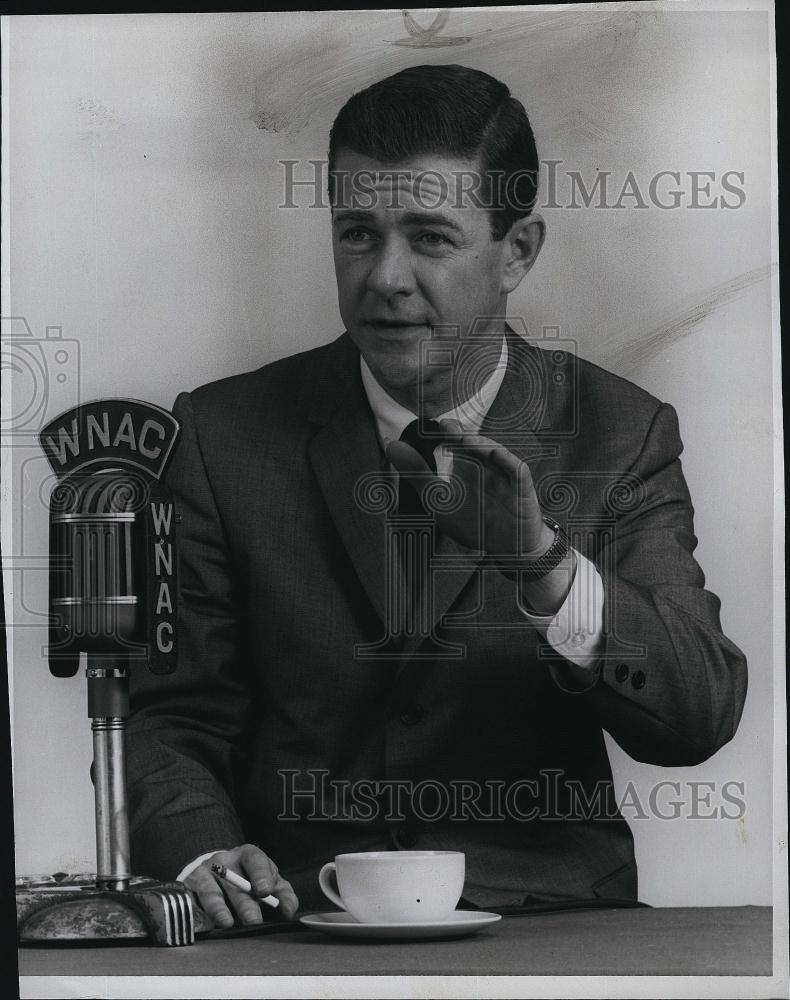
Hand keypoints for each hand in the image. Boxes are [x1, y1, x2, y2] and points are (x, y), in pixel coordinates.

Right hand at [185, 844, 299, 927]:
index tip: (265, 891)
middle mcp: (223, 861)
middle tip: (254, 919)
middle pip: (234, 881)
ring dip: (219, 908)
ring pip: (210, 891)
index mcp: (246, 855)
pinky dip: (196, 914)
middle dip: (244, 902)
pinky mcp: (187, 889)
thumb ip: (282, 894)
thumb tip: (289, 910)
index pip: (254, 859)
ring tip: (227, 923)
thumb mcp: (267, 881)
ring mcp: (203, 874)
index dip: (260, 874)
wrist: (214, 872)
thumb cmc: (247, 879)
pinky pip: (190, 902)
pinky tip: (202, 925)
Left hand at [385, 422, 552, 568]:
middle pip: (473, 443)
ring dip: (480, 444)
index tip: (427, 428)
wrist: (506, 548)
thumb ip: (416, 472)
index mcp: (465, 463)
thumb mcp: (439, 500)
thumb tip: (390, 444)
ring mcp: (504, 474)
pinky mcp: (521, 487)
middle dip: (459, 434)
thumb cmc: (475, 521)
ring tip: (462, 439)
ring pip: (495, 452)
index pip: (454, 439)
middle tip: (444, 427)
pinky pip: (517, 470)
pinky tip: (496, 453)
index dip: (443, 432)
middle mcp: (485, 464)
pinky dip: (508, 461)